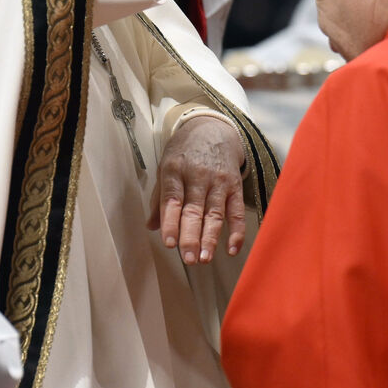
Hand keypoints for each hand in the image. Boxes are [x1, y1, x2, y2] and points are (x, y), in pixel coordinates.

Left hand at [146, 116, 245, 263]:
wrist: (213, 128)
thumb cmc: (184, 151)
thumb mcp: (165, 165)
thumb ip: (159, 197)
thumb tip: (151, 226)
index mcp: (175, 170)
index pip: (172, 199)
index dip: (171, 222)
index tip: (169, 243)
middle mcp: (197, 175)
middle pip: (194, 209)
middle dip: (191, 236)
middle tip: (188, 258)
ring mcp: (218, 181)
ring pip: (215, 213)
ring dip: (211, 238)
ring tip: (205, 258)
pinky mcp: (235, 185)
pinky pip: (236, 211)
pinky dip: (237, 231)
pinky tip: (232, 248)